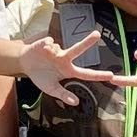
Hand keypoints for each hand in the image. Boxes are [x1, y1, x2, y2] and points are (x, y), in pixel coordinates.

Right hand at [22, 33, 136, 108]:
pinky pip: (49, 42)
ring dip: (52, 51)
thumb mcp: (50, 89)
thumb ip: (63, 95)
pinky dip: (46, 45)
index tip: (111, 75)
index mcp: (68, 71)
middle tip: (97, 35)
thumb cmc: (40, 76)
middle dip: (87, 42)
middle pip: (78, 49)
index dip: (98, 75)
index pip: (85, 74)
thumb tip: (75, 102)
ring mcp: (56, 50)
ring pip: (58, 47)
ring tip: (45, 54)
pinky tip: (43, 48)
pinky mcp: (46, 44)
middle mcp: (64, 58)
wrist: (24, 63)